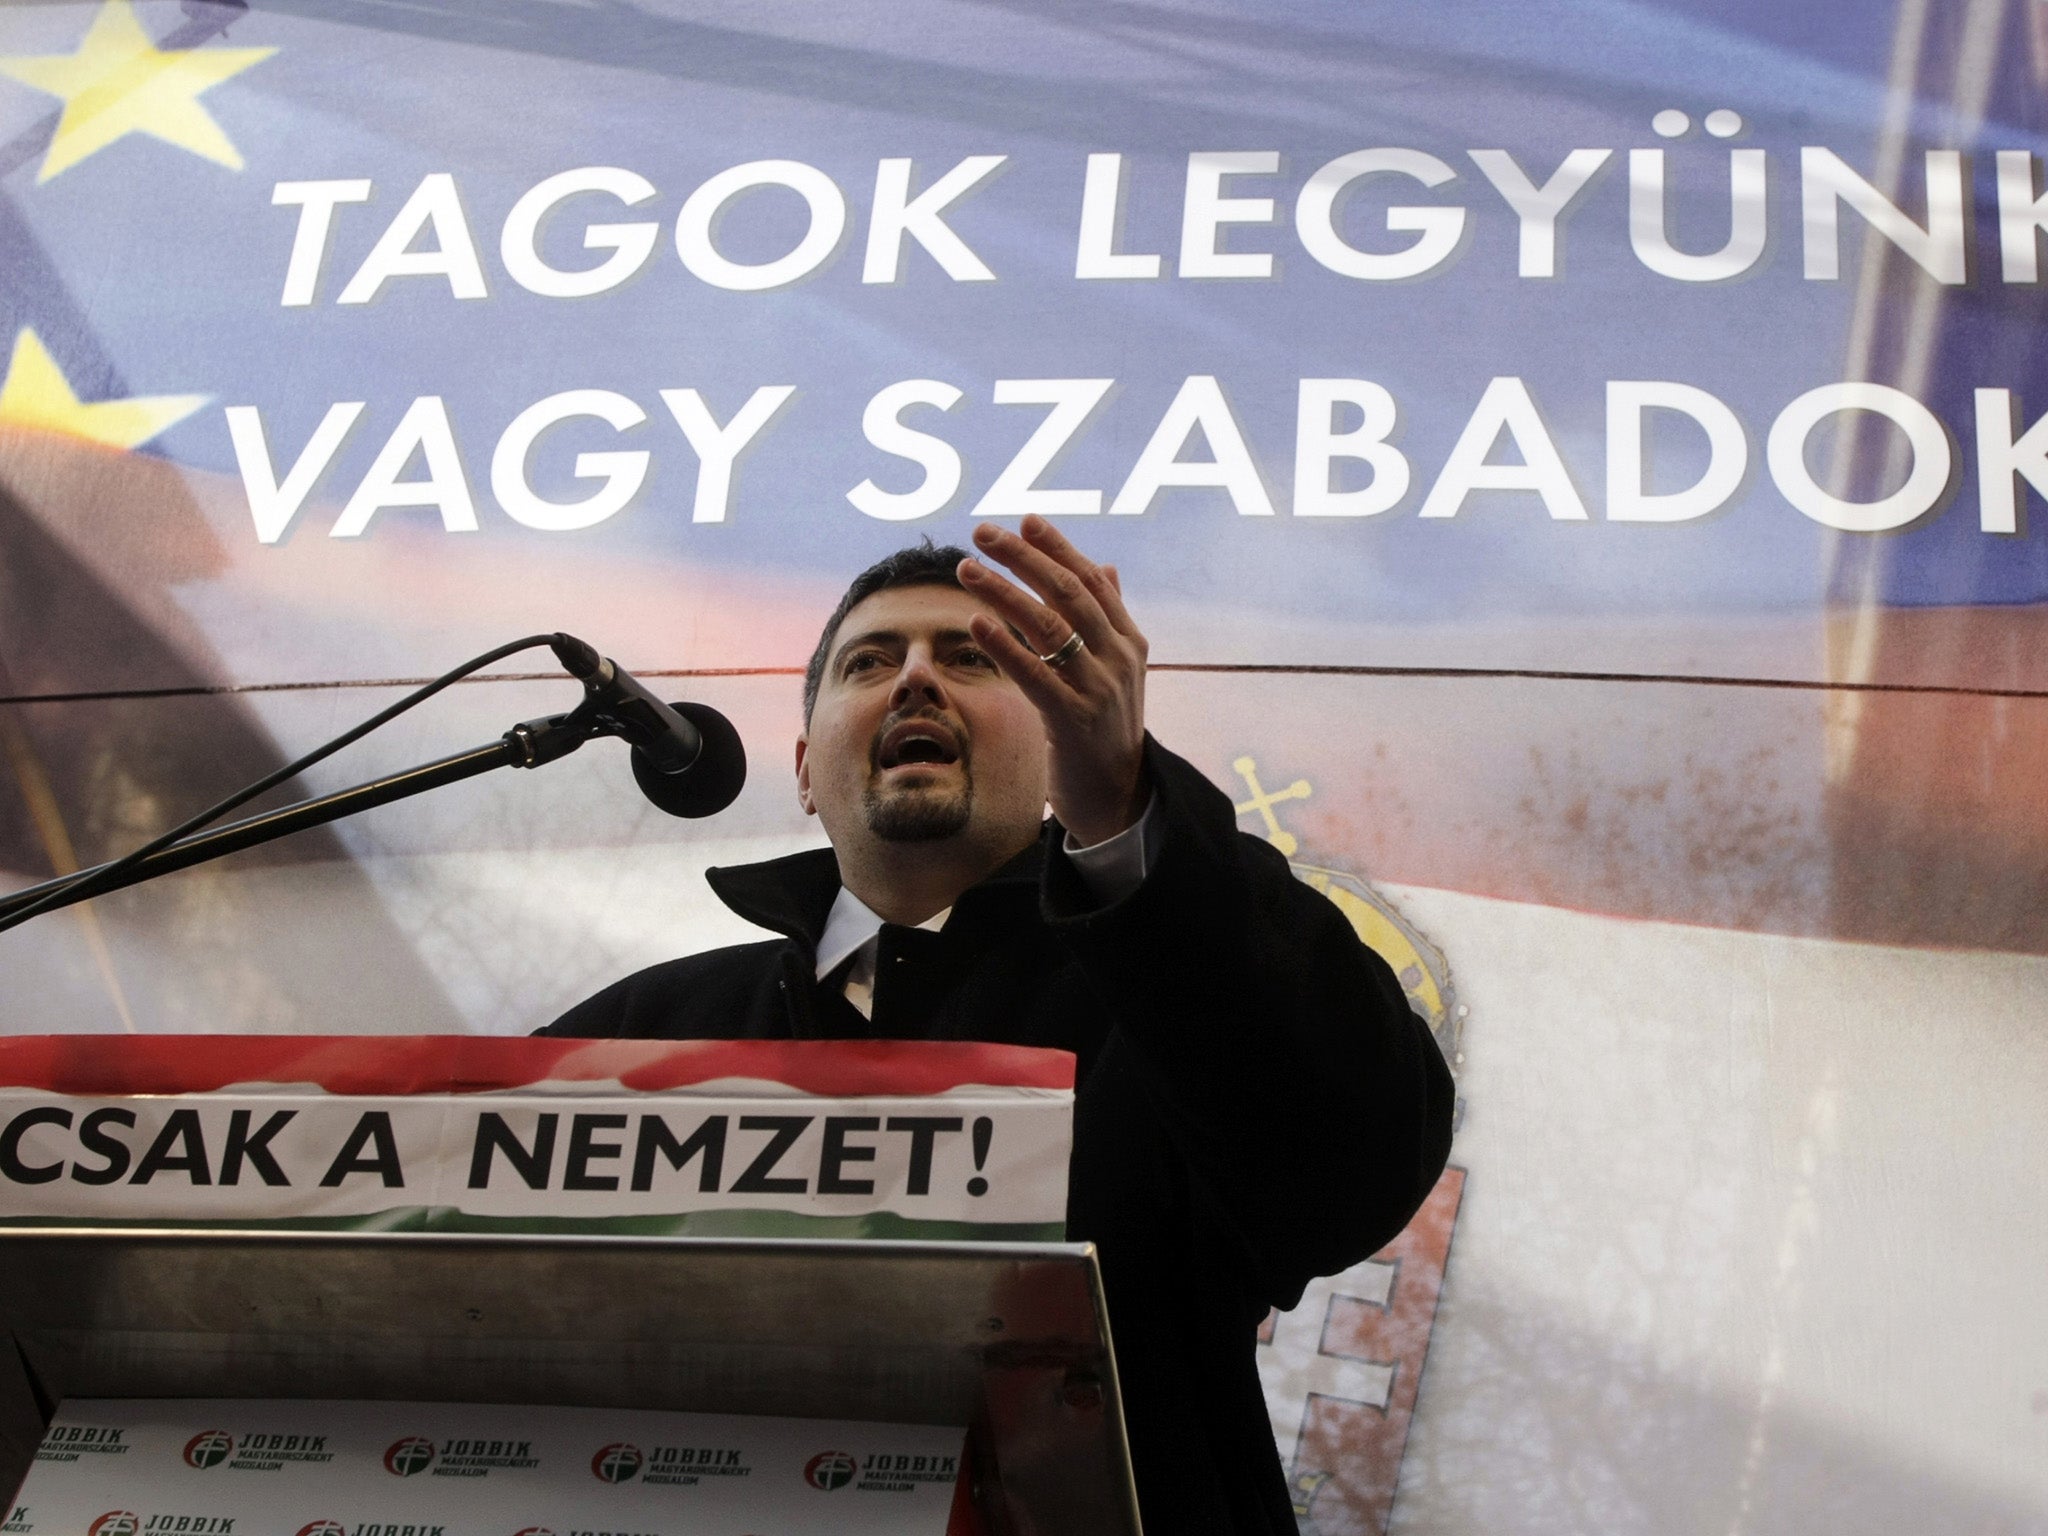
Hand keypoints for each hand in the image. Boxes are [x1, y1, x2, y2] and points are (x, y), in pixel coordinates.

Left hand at [959, 515, 1149, 846]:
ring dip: (1004, 593)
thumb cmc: (1105, 731)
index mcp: (1128, 641)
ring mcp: (1098, 690)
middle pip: (1069, 594)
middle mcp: (1118, 659)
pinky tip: (977, 623)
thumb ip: (1109, 619)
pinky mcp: (1074, 722)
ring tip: (967, 569)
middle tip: (983, 533)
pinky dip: (1006, 645)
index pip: (1092, 581)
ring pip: (1050, 627)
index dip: (1058, 548)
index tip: (1024, 520)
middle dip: (1024, 558)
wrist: (1119, 799)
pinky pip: (1037, 676)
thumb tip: (1105, 566)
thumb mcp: (1115, 672)